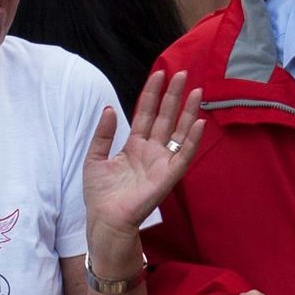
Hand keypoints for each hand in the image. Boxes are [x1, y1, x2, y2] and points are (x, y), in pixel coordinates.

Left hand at [83, 71, 204, 234]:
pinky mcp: (168, 176)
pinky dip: (193, 140)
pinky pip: (184, 155)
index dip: (152, 94)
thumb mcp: (95, 158)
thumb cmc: (100, 195)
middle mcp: (151, 151)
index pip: (146, 113)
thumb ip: (103, 134)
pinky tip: (199, 123)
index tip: (160, 74)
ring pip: (179, 132)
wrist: (105, 220)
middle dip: (173, 96)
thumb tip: (109, 108)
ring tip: (196, 91)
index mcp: (134, 145)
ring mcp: (162, 162)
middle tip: (182, 74)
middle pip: (165, 117)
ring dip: (188, 112)